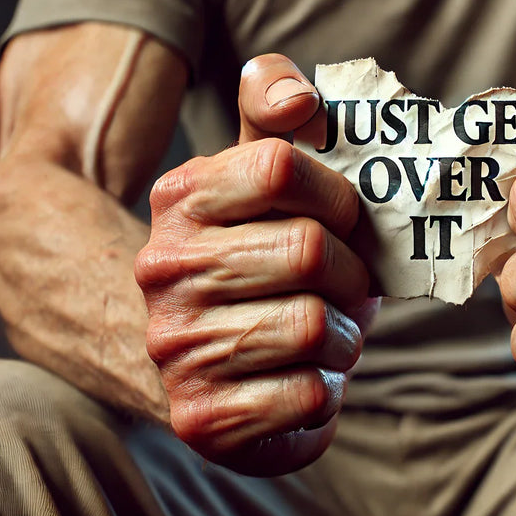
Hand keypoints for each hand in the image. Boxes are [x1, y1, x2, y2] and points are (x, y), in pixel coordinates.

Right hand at [136, 54, 376, 475]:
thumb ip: (279, 113)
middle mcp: (163, 270)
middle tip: (344, 288)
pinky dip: (327, 388)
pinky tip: (303, 379)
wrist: (203, 361)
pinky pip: (310, 395)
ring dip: (344, 337)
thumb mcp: (266, 176)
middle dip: (351, 274)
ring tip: (324, 337)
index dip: (338, 195)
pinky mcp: (203, 418)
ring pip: (316, 327)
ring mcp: (176, 348)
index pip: (283, 164)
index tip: (343, 220)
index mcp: (181, 198)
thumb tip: (298, 97)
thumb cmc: (262, 259)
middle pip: (310, 251)